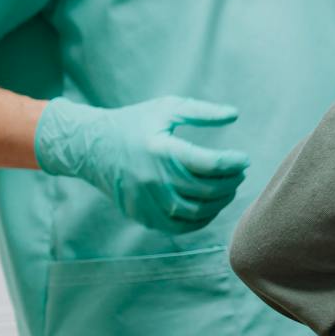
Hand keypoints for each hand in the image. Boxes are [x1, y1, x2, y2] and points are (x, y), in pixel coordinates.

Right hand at [33, 97, 249, 232]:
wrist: (90, 148)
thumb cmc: (133, 124)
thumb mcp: (166, 109)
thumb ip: (202, 112)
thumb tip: (235, 114)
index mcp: (161, 150)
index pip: (208, 163)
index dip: (233, 163)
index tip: (244, 159)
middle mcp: (152, 179)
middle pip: (205, 190)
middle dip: (230, 183)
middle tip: (240, 174)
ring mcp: (145, 201)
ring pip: (194, 212)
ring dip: (219, 203)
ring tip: (229, 189)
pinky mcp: (141, 215)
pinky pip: (178, 226)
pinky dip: (200, 221)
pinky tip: (210, 206)